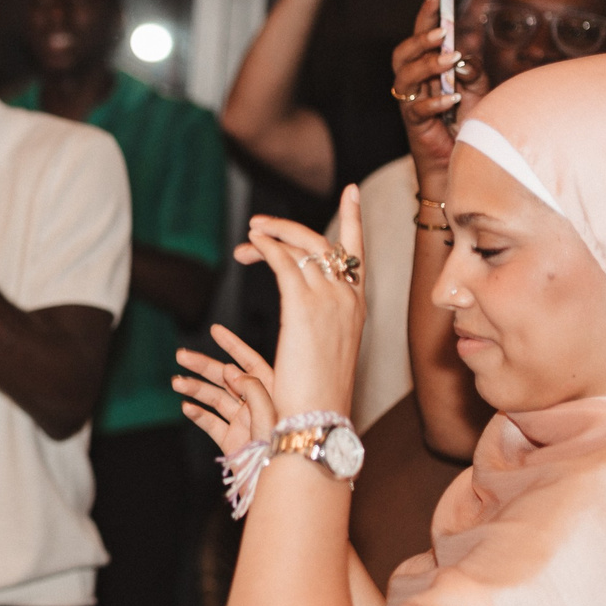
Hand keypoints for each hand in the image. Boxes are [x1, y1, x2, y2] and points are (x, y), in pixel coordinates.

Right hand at [172, 325, 278, 459]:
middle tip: (181, 356)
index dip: (233, 345)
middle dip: (204, 366)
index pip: (252, 362)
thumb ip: (253, 390)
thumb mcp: (272, 415)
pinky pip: (212, 423)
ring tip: (176, 382)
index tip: (215, 330)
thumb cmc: (285, 451)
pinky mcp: (232, 440)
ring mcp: (244, 422)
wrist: (279, 486)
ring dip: (196, 389)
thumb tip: (231, 370)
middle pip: (227, 378)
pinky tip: (186, 406)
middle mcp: (258, 404)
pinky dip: (198, 414)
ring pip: (216, 399)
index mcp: (274, 393)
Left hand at [233, 188, 364, 420]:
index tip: (351, 191)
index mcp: (357, 305)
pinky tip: (252, 244)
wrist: (317, 414)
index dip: (353, 218)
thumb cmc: (318, 392)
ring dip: (270, 236)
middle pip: (323, 242)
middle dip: (288, 228)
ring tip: (247, 236)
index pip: (356, 252)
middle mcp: (348, 297)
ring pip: (301, 249)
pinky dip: (267, 247)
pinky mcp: (302, 307)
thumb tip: (306, 312)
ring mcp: (328, 300)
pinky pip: (284, 263)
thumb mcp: (327, 349)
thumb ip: (321, 321)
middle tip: (259, 226)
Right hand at [387, 0, 469, 186]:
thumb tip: (464, 56)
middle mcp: (414, 84)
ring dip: (428, 64)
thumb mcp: (477, 91)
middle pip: (402, 53)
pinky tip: (452, 100)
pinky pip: (417, 109)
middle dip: (419, 38)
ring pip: (405, 76)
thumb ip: (473, 71)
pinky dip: (436, 102)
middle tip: (442, 32)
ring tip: (451, 60)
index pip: (420, 36)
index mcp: (426, 70)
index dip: (426, 13)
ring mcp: (411, 104)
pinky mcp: (415, 126)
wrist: (462, 161)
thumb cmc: (467, 124)